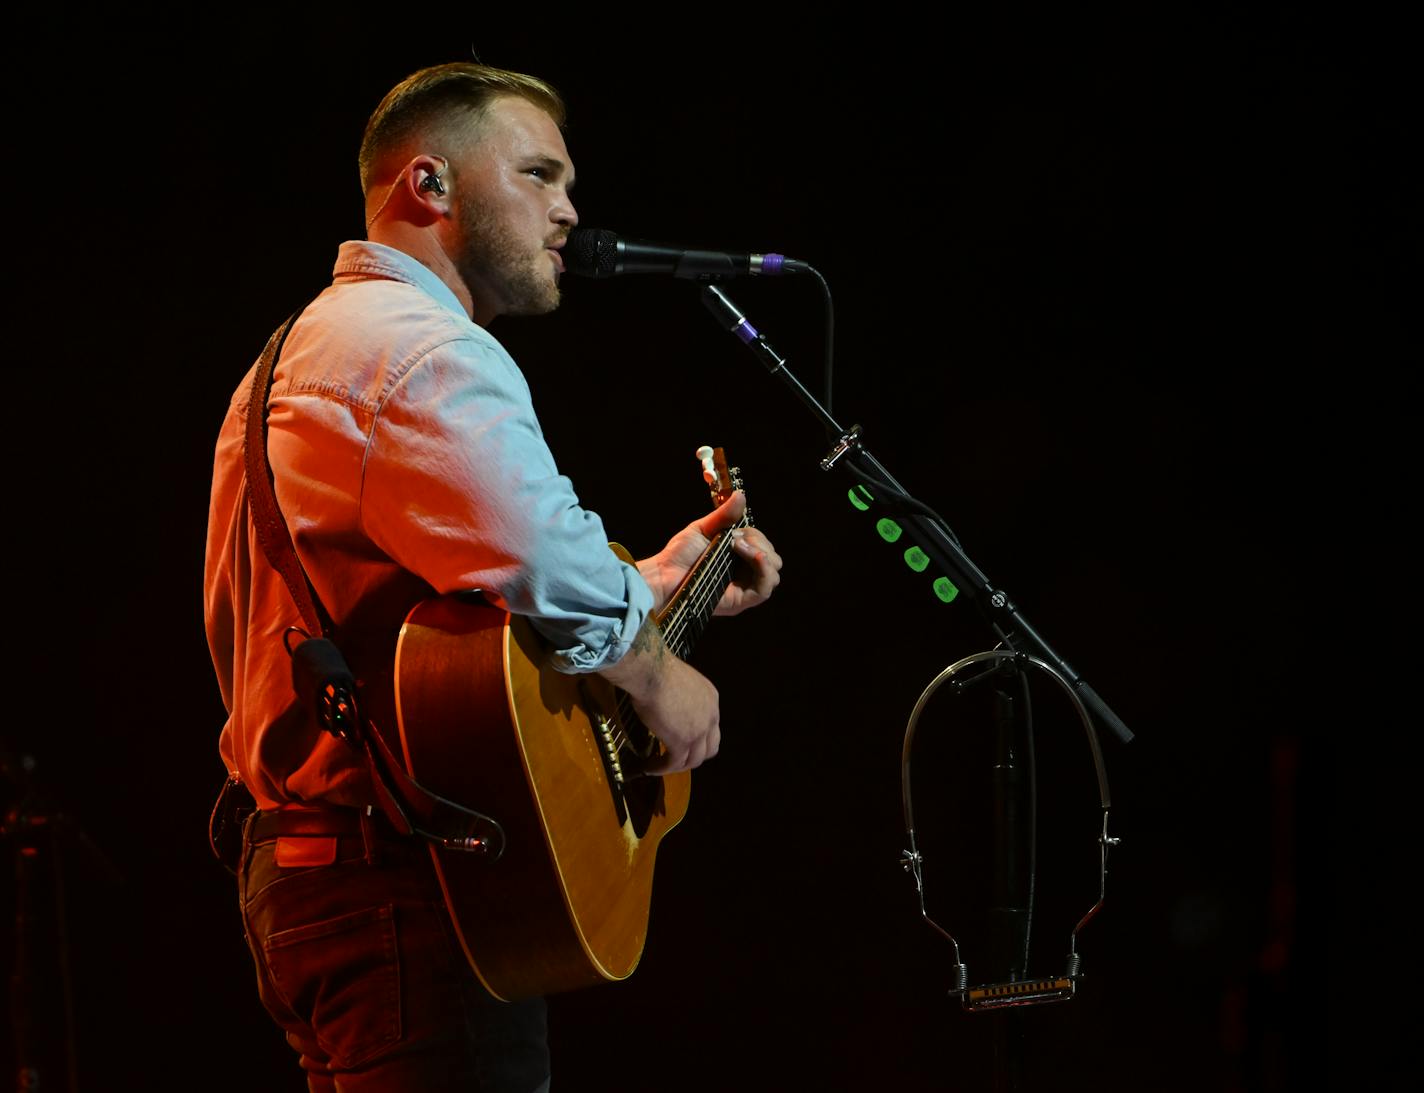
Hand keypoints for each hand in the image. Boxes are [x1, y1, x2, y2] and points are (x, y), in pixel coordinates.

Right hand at [599, 621, 719, 772]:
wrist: (652, 672)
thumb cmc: (658, 671)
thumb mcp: (678, 683)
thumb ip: (680, 697)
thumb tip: (667, 705)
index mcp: (711, 699)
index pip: (711, 727)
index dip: (698, 737)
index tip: (680, 739)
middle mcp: (711, 716)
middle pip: (709, 748)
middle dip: (694, 756)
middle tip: (675, 758)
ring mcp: (699, 731)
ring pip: (693, 760)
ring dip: (677, 766)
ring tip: (659, 766)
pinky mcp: (682, 742)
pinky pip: (674, 763)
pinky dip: (661, 769)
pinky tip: (650, 768)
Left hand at [637, 490, 782, 615]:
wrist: (664, 575)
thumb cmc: (678, 555)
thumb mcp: (703, 529)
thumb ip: (724, 515)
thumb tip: (741, 495)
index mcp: (738, 559)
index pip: (764, 547)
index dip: (757, 536)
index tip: (736, 531)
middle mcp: (744, 575)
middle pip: (774, 560)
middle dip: (761, 544)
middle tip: (736, 540)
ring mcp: (743, 589)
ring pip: (773, 575)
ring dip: (763, 555)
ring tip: (739, 548)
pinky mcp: (739, 602)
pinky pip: (764, 590)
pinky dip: (764, 571)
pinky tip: (755, 557)